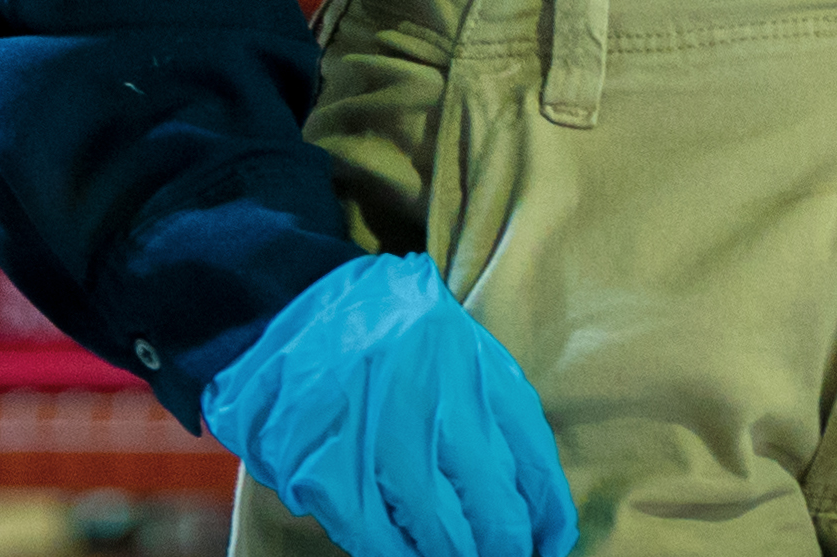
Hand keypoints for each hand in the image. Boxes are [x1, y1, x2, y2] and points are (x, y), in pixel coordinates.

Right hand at [198, 250, 574, 556]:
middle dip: (504, 545)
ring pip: (438, 529)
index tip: (551, 541)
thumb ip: (496, 410)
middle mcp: (426, 393)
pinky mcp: (321, 466)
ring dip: (455, 556)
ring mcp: (372, 432)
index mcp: (467, 358)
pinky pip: (376, 536)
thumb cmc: (387, 335)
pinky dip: (398, 554)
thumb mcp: (454, 346)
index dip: (548, 512)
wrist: (284, 304)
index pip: (530, 453)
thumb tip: (540, 506)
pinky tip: (406, 553)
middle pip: (491, 502)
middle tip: (504, 556)